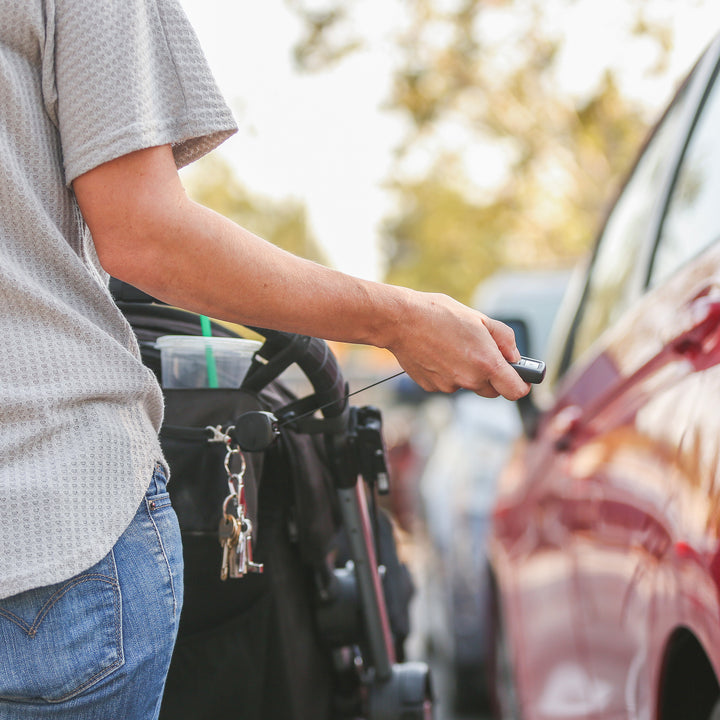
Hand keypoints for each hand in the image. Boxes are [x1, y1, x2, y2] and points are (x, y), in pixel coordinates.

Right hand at [384, 291, 530, 399]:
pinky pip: (448, 383)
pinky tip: (438, 352)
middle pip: (492, 390)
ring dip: (468, 372)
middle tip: (484, 353)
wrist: (400, 320)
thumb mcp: (480, 318)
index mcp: (486, 363)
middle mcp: (469, 379)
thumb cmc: (439, 314)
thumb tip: (514, 356)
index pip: (515, 391)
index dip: (522, 385)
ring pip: (468, 384)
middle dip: (493, 376)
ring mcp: (449, 385)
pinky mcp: (431, 386)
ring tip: (454, 346)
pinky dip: (448, 372)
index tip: (521, 377)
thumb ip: (504, 340)